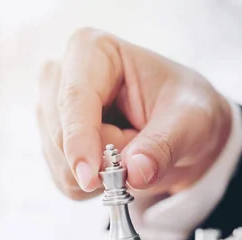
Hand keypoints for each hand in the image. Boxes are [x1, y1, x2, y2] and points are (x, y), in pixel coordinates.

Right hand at [36, 28, 231, 200]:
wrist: (181, 130)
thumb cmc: (185, 109)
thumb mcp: (190, 121)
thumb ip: (163, 146)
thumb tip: (135, 172)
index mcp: (92, 51)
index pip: (74, 99)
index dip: (79, 141)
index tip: (90, 178)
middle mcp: (61, 78)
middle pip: (63, 137)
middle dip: (104, 159)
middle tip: (143, 149)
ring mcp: (52, 113)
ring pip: (63, 165)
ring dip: (104, 174)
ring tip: (132, 148)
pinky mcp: (51, 145)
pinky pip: (65, 181)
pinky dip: (96, 186)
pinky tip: (114, 164)